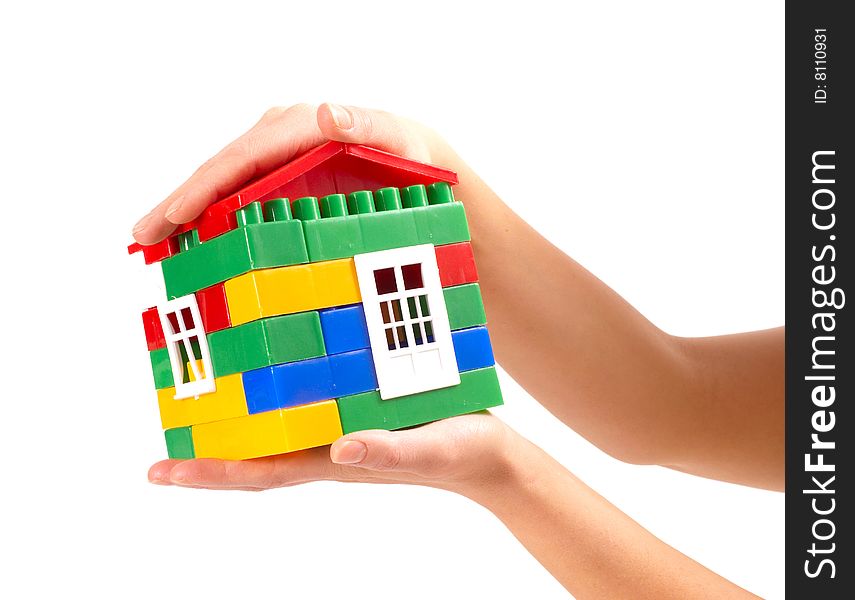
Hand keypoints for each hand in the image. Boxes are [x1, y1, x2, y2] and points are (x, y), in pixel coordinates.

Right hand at [131, 103, 452, 244]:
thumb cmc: (412, 155)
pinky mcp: (279, 177)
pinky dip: (212, 216)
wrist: (423, 171)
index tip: (174, 218)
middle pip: (220, 171)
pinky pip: (237, 194)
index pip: (241, 158)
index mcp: (300, 127)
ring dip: (187, 212)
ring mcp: (276, 158)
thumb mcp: (398, 138)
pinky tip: (193, 240)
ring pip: (223, 184)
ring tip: (155, 242)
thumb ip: (367, 123)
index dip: (202, 188)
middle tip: (144, 237)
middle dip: (179, 203)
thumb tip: (328, 113)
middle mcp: (280, 138)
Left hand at [148, 413, 516, 498]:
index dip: (209, 472)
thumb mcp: (426, 448)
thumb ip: (386, 450)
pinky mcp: (360, 408)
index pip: (258, 471)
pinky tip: (275, 373)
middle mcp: (327, 445)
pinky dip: (280, 393)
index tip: (160, 470)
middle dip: (208, 449)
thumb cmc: (461, 452)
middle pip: (255, 452)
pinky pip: (308, 403)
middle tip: (163, 431)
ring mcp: (341, 428)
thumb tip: (340, 448)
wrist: (489, 454)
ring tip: (203, 397)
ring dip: (239, 419)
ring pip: (277, 427)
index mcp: (334, 460)